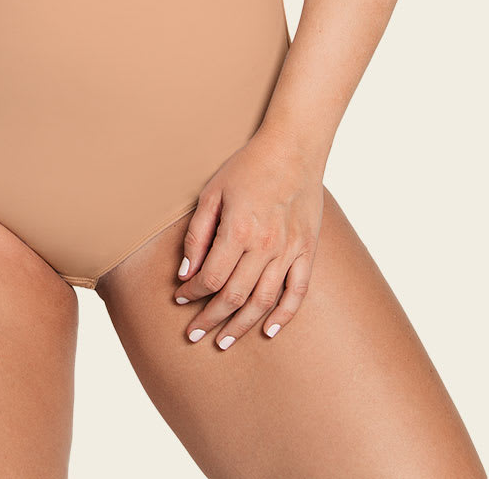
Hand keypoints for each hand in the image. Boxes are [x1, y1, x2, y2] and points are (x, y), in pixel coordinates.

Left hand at [174, 132, 323, 348]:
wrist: (293, 148)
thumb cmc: (248, 166)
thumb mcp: (212, 192)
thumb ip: (197, 234)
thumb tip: (186, 272)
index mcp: (238, 230)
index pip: (211, 278)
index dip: (192, 293)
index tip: (181, 299)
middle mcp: (265, 246)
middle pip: (234, 296)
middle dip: (210, 319)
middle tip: (195, 335)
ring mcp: (289, 250)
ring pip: (263, 301)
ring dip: (241, 326)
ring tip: (224, 341)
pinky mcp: (307, 250)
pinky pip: (297, 292)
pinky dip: (284, 315)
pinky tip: (268, 330)